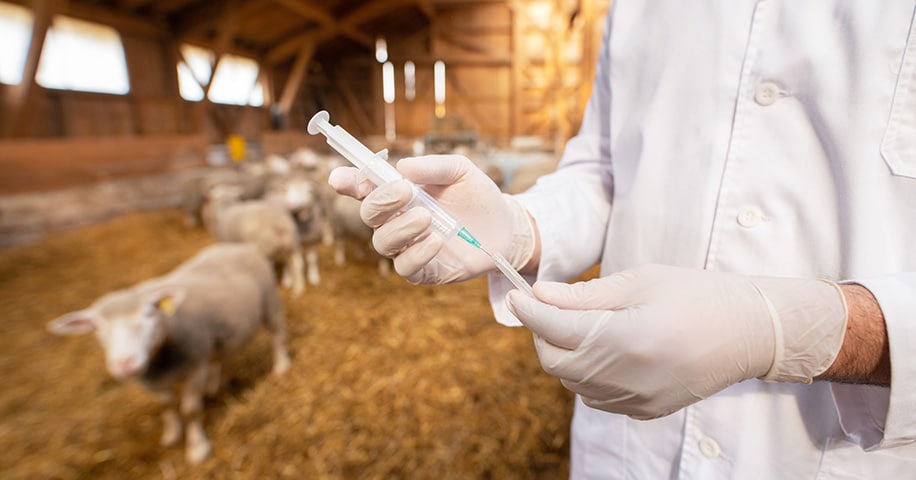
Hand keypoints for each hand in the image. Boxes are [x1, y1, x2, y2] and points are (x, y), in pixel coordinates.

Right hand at [328, 155, 534, 283]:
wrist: (505, 227)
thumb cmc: (477, 195)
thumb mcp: (460, 171)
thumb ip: (433, 167)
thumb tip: (403, 166)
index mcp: (398, 193)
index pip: (363, 188)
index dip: (348, 182)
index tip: (340, 178)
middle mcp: (396, 220)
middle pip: (369, 214)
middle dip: (381, 202)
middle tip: (405, 192)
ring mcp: (407, 247)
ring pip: (383, 242)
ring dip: (400, 228)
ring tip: (426, 217)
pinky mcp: (423, 270)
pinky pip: (405, 267)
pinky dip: (416, 254)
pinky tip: (436, 241)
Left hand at [506, 264, 847, 418]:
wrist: (752, 332)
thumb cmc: (698, 294)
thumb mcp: (641, 281)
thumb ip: (585, 295)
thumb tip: (539, 295)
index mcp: (629, 339)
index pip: (556, 330)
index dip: (529, 312)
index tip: (519, 295)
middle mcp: (630, 377)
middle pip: (556, 362)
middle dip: (543, 333)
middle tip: (551, 307)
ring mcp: (638, 400)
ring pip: (572, 382)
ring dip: (564, 353)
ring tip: (583, 324)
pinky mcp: (645, 410)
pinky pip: (595, 396)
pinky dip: (586, 373)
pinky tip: (604, 349)